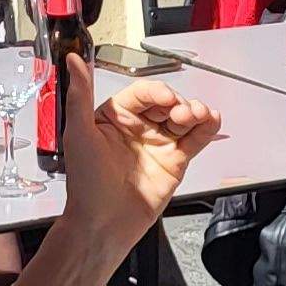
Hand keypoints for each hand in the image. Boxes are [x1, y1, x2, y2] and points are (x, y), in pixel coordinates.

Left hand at [65, 72, 222, 247]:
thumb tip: (73, 61)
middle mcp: (138, 128)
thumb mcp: (79, 132)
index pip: (141, 93)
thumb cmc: (85, 184)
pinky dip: (207, 128)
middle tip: (180, 112)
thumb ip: (80, 93)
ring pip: (183, 118)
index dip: (156, 92)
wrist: (103, 224)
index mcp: (114, 117)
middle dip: (178, 103)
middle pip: (166, 103)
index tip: (165, 98)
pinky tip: (212, 119)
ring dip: (195, 111)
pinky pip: (194, 140)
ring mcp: (158, 144)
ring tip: (197, 116)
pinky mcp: (174, 162)